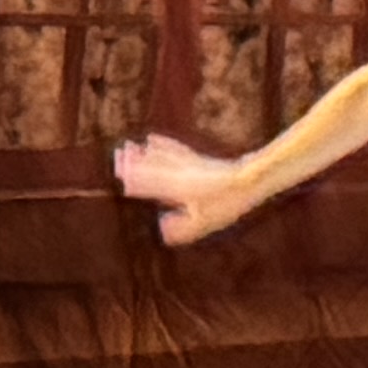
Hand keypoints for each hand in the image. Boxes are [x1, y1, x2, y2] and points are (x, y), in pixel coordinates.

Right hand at [112, 133, 251, 245]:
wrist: (252, 179)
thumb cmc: (229, 202)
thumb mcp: (207, 221)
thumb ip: (183, 228)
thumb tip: (161, 229)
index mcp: (179, 189)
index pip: (152, 186)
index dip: (137, 184)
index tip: (121, 181)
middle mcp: (180, 174)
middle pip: (152, 167)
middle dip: (133, 164)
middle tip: (115, 157)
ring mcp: (189, 165)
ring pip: (160, 156)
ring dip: (142, 153)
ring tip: (126, 146)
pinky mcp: (198, 160)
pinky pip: (174, 150)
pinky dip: (160, 145)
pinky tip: (151, 138)